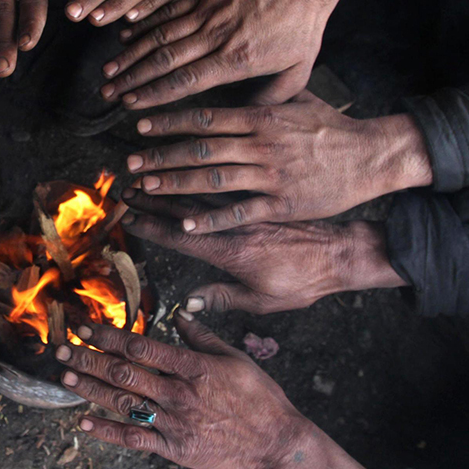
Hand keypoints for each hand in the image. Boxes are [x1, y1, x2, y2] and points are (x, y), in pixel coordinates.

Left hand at [55, 316, 374, 468]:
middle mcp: (180, 393)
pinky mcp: (174, 448)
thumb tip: (177, 314)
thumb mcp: (236, 358)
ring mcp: (175, 423)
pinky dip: (107, 431)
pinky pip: (134, 439)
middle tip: (61, 348)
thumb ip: (202, 336)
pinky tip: (83, 422)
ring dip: (90, 389)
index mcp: (194, 367)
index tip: (85, 327)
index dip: (108, 336)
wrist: (277, 444)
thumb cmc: (261, 398)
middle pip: (124, 372)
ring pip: (123, 402)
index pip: (141, 346)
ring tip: (64, 377)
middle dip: (88, 359)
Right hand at [101, 0, 376, 108]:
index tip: (131, 104)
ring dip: (131, 54)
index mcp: (238, 58)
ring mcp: (208, 12)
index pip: (187, 79)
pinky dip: (144, 24)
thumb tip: (244, 117)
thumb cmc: (302, 29)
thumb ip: (270, 97)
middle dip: (132, 78)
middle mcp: (216, 35)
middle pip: (165, 60)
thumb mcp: (299, 71)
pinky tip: (123, 37)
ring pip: (160, 35)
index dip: (156, 93)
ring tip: (108, 71)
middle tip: (108, 93)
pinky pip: (168, 10)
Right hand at [118, 200, 404, 314]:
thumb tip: (188, 302)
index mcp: (232, 251)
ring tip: (146, 172)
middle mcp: (235, 223)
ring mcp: (247, 206)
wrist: (343, 253)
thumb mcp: (264, 300)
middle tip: (125, 187)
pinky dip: (203, 173)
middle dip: (152, 196)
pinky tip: (187, 165)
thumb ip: (224, 298)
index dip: (153, 225)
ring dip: (171, 180)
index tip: (129, 216)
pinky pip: (225, 180)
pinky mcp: (259, 195)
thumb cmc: (305, 281)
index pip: (182, 235)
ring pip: (202, 189)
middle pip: (184, 206)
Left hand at [127, 94, 433, 229]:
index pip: (205, 116)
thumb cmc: (332, 128)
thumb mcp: (298, 100)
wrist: (372, 156)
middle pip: (200, 149)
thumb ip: (265, 95)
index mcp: (261, 117)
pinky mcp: (282, 203)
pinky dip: (211, 219)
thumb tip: (237, 86)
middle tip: (128, 162)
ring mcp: (271, 175)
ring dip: (175, 184)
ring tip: (145, 188)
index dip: (169, 121)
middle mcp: (261, 144)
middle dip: (161, 156)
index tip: (140, 123)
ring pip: (213, 180)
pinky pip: (240, 212)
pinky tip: (184, 224)